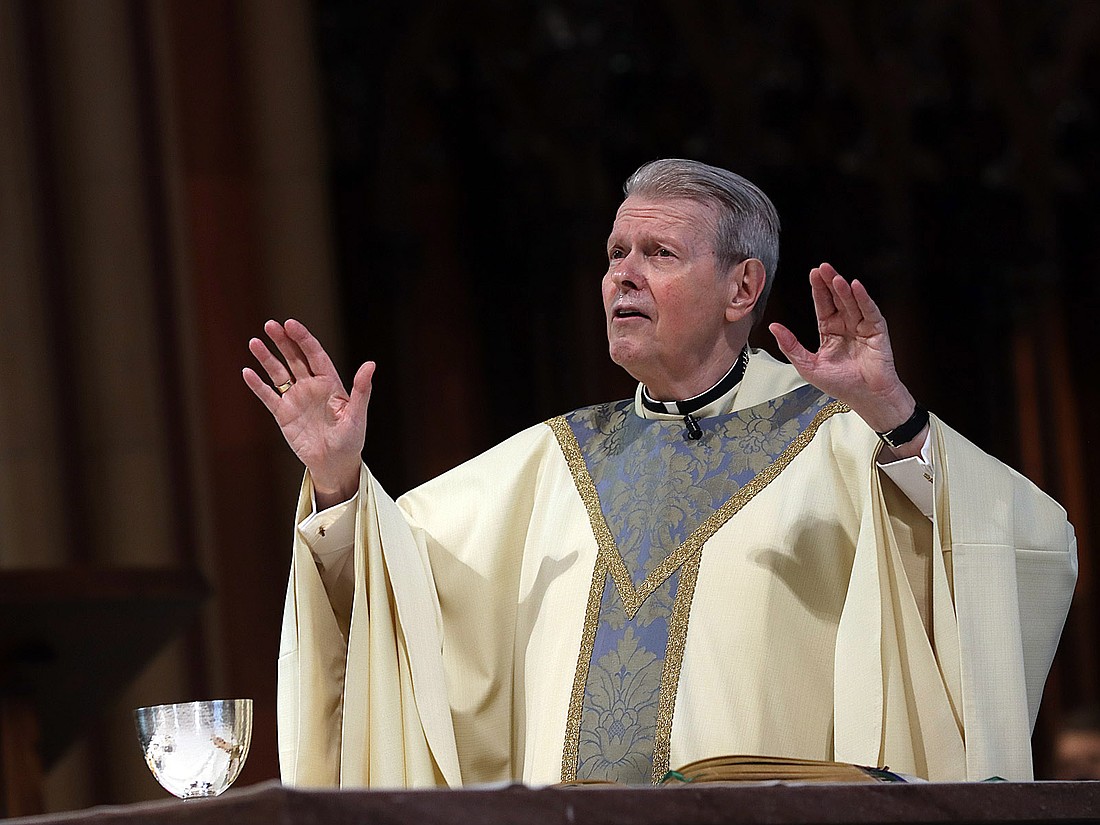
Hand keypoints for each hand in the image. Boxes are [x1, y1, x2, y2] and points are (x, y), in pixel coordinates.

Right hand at [243, 319, 373, 504]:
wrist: (334, 464)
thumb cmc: (351, 440)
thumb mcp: (357, 415)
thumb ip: (361, 390)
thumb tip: (370, 364)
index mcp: (330, 383)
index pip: (314, 354)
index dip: (303, 338)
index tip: (290, 324)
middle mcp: (311, 386)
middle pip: (294, 358)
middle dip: (283, 341)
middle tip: (270, 324)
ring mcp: (296, 398)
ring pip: (278, 373)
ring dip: (266, 358)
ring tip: (254, 342)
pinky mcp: (283, 414)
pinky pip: (268, 396)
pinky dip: (257, 385)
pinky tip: (247, 372)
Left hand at [768, 263, 925, 454]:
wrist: (865, 398)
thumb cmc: (840, 385)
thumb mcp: (807, 365)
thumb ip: (790, 345)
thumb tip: (773, 327)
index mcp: (830, 332)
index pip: (823, 305)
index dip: (818, 290)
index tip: (812, 274)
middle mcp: (846, 326)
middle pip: (837, 299)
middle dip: (830, 283)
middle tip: (822, 268)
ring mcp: (862, 327)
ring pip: (852, 302)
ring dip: (844, 289)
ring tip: (835, 277)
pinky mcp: (877, 331)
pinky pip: (869, 311)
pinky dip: (863, 299)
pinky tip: (855, 287)